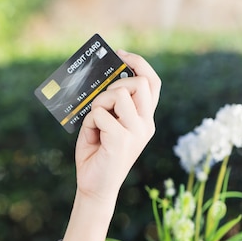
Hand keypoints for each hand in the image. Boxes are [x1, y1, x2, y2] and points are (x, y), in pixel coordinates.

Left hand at [75, 50, 159, 204]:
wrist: (94, 186)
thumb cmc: (97, 153)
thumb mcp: (105, 124)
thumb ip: (110, 105)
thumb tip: (102, 82)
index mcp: (144, 119)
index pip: (152, 83)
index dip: (139, 63)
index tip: (121, 54)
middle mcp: (145, 124)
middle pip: (139, 83)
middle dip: (115, 85)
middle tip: (101, 102)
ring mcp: (136, 132)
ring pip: (117, 95)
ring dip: (99, 103)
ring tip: (94, 121)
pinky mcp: (121, 140)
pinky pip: (99, 114)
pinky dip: (89, 121)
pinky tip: (91, 136)